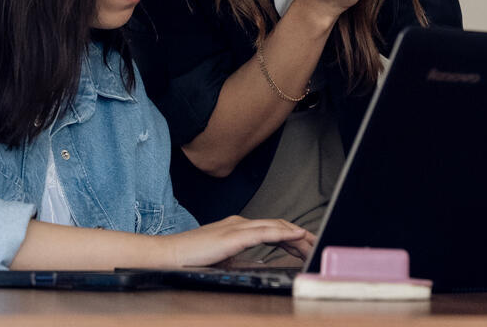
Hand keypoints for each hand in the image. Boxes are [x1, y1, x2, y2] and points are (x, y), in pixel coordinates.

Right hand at [164, 216, 311, 266]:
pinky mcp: (234, 236)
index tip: (306, 244)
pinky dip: (283, 234)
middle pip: (278, 225)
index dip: (291, 236)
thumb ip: (242, 258)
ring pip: (276, 227)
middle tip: (317, 243)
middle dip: (300, 234)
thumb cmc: (192, 258)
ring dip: (297, 234)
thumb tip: (260, 263)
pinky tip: (296, 236)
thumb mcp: (223, 258)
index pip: (272, 228)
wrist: (170, 255)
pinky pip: (265, 233)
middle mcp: (241, 223)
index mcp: (239, 227)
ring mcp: (238, 227)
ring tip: (313, 241)